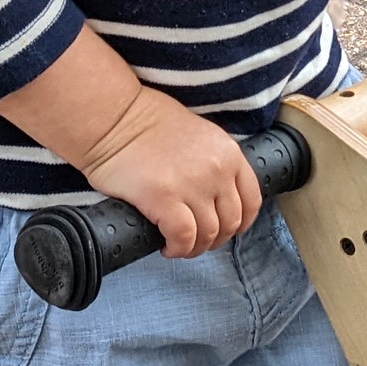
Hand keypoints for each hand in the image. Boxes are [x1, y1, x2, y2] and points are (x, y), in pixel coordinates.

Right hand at [85, 87, 262, 259]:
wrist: (115, 117)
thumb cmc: (147, 122)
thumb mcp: (199, 135)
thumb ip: (213, 162)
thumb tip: (214, 195)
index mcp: (228, 152)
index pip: (252, 199)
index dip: (241, 222)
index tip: (227, 230)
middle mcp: (217, 170)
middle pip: (230, 222)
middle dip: (214, 239)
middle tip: (195, 240)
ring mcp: (192, 185)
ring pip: (208, 234)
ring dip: (194, 247)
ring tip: (177, 245)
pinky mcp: (164, 198)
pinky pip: (183, 237)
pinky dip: (177, 248)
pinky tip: (166, 246)